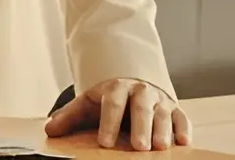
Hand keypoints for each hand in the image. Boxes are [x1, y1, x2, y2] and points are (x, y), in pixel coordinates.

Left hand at [44, 78, 190, 150]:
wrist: (133, 86)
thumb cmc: (109, 101)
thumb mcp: (88, 105)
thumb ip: (70, 116)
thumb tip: (50, 130)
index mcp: (117, 88)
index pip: (112, 104)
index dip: (109, 122)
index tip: (105, 142)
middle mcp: (141, 92)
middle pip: (141, 107)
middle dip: (141, 126)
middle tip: (139, 147)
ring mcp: (160, 101)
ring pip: (163, 113)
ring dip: (163, 130)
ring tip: (160, 148)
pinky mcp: (175, 109)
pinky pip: (182, 118)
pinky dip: (184, 129)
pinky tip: (184, 143)